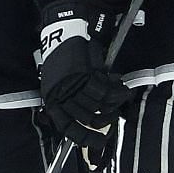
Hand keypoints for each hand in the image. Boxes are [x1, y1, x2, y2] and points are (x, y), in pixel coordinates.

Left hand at [38, 2, 130, 160]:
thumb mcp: (61, 82)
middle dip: (104, 121)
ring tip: (119, 101)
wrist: (64, 30)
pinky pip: (104, 90)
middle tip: (114, 120)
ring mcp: (73, 84)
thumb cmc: (65, 58)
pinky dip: (116, 91)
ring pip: (98, 105)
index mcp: (52, 99)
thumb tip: (90, 120)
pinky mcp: (85, 73)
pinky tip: (120, 87)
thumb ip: (73, 100)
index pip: (66, 126)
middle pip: (86, 118)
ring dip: (112, 105)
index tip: (98, 142)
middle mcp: (61, 94)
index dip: (83, 138)